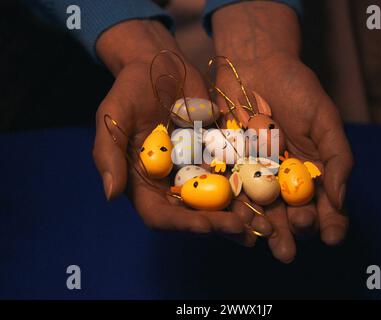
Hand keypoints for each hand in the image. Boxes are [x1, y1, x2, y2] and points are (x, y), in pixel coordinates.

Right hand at [93, 20, 246, 234]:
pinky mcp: (217, 156)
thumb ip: (108, 155)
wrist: (160, 66)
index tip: (205, 226)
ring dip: (240, 214)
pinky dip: (251, 186)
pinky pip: (235, 174)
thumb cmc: (129, 90)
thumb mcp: (112, 118)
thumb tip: (111, 195)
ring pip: (219, 202)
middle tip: (244, 229)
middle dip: (219, 225)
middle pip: (194, 215)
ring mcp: (195, 171)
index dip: (182, 224)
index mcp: (143, 183)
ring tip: (263, 223)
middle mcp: (170, 183)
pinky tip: (271, 194)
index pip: (160, 215)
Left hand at [212, 2, 353, 261]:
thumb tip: (340, 200)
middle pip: (291, 216)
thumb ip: (337, 158)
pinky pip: (232, 195)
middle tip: (292, 242)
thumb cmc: (297, 89)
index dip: (330, 223)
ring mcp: (256, 178)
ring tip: (265, 240)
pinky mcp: (230, 169)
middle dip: (292, 233)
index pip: (325, 207)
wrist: (255, 65)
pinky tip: (237, 223)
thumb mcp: (325, 119)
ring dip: (263, 230)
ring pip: (262, 212)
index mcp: (313, 174)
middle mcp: (285, 182)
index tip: (331, 235)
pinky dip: (235, 210)